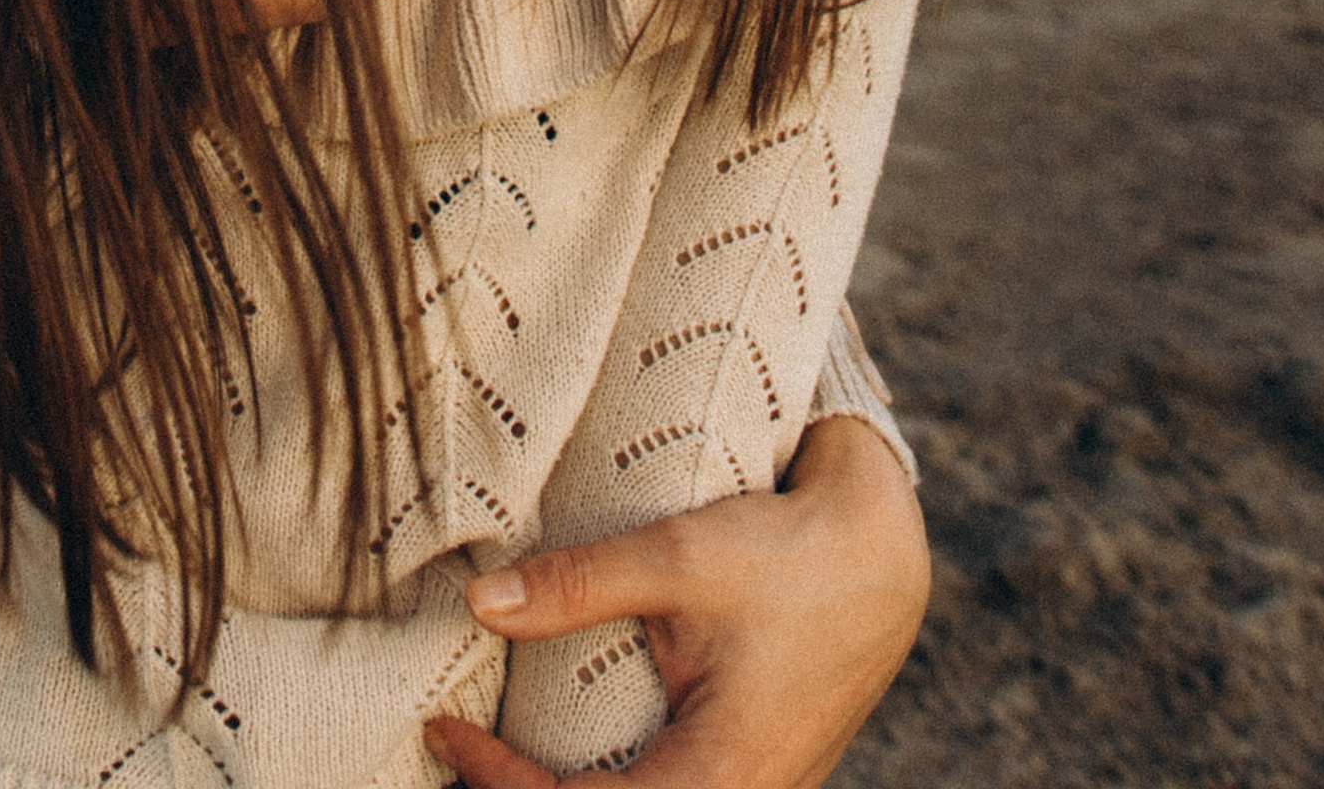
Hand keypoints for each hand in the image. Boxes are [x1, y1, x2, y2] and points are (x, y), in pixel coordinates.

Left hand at [425, 416, 929, 788]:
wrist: (880, 557)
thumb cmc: (784, 557)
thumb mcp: (678, 558)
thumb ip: (578, 584)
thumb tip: (478, 603)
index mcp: (716, 776)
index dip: (498, 783)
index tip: (443, 728)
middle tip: (458, 756)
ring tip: (494, 757)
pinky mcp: (754, 777)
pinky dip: (609, 787)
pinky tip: (567, 756)